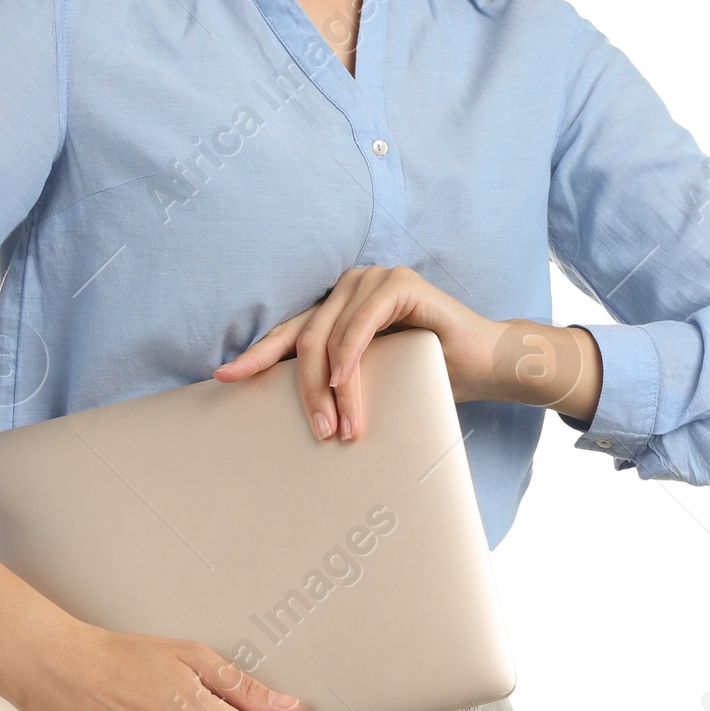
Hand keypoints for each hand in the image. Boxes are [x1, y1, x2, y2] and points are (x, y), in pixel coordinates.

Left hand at [211, 265, 506, 443]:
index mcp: (336, 308)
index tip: (224, 378)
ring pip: (332, 337)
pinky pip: (362, 323)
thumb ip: (337, 379)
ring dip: (334, 387)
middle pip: (306, 339)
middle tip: (317, 431)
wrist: (485, 363)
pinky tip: (345, 382)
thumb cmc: (428, 375)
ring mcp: (373, 279)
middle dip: (306, 390)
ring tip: (339, 427)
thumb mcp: (371, 379)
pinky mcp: (399, 283)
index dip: (256, 356)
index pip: (289, 334)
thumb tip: (295, 413)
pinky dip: (351, 354)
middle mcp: (349, 286)